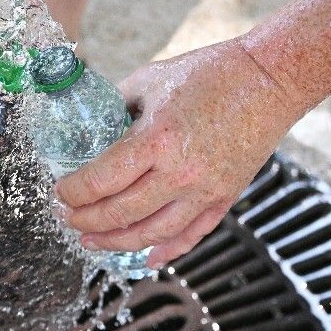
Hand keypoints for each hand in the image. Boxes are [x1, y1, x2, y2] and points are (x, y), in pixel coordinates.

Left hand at [56, 37, 305, 267]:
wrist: (270, 79)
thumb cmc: (212, 73)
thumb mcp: (152, 79)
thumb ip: (119, 103)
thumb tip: (91, 121)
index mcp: (157, 139)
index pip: (102, 180)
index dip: (74, 192)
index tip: (61, 192)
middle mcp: (180, 172)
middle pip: (121, 212)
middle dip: (86, 219)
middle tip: (67, 217)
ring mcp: (205, 190)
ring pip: (151, 233)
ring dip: (115, 242)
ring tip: (91, 239)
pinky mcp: (224, 197)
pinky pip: (191, 235)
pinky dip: (166, 251)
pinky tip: (145, 257)